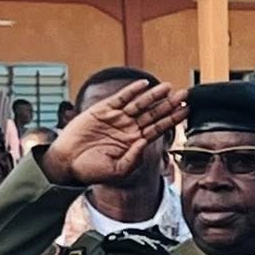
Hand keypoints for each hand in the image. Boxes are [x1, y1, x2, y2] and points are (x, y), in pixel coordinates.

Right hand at [41, 80, 186, 187]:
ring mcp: (117, 118)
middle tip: (185, 94)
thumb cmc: (93, 170)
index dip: (173, 119)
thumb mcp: (118, 170)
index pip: (159, 128)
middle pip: (154, 113)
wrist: (68, 163)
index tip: (187, 110)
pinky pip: (120, 98)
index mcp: (136, 143)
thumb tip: (145, 142)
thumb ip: (133, 158)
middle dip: (169, 104)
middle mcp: (129, 128)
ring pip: (140, 104)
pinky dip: (131, 91)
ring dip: (154, 95)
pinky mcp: (102, 110)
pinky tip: (143, 84)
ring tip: (168, 87)